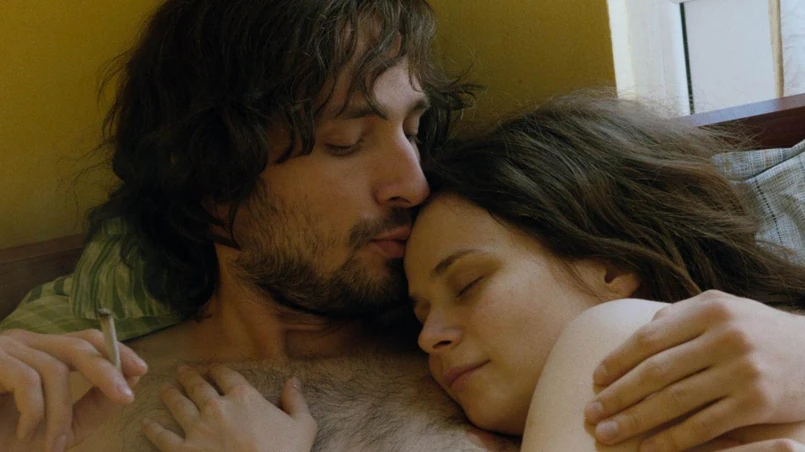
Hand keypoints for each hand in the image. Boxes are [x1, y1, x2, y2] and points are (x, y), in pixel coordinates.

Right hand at [0, 328, 147, 451]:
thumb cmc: (6, 438)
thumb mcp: (59, 425)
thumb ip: (93, 405)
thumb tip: (132, 380)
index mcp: (42, 350)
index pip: (87, 338)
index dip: (116, 351)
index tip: (141, 369)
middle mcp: (24, 341)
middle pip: (78, 344)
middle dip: (106, 372)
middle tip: (125, 399)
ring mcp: (4, 347)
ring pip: (55, 371)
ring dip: (59, 415)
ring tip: (53, 447)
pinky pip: (26, 380)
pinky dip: (33, 411)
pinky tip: (24, 433)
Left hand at [143, 365, 316, 451]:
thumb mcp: (302, 425)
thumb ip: (296, 401)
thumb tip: (294, 381)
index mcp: (245, 397)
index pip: (226, 375)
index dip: (218, 370)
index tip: (214, 370)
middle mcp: (217, 407)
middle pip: (197, 385)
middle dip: (188, 376)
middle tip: (181, 371)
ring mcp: (198, 429)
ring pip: (178, 404)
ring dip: (170, 395)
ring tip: (165, 390)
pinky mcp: (184, 451)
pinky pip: (163, 436)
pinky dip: (153, 429)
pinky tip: (147, 423)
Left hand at [584, 291, 804, 450]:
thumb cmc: (759, 329)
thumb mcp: (724, 307)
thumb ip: (681, 316)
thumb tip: (640, 331)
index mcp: (709, 309)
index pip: (649, 338)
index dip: (617, 361)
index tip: (596, 380)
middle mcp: (725, 336)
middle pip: (655, 371)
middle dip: (617, 396)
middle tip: (590, 413)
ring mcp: (742, 370)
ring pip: (675, 400)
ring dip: (635, 421)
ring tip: (607, 434)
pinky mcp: (756, 402)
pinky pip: (705, 425)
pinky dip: (673, 440)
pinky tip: (649, 449)